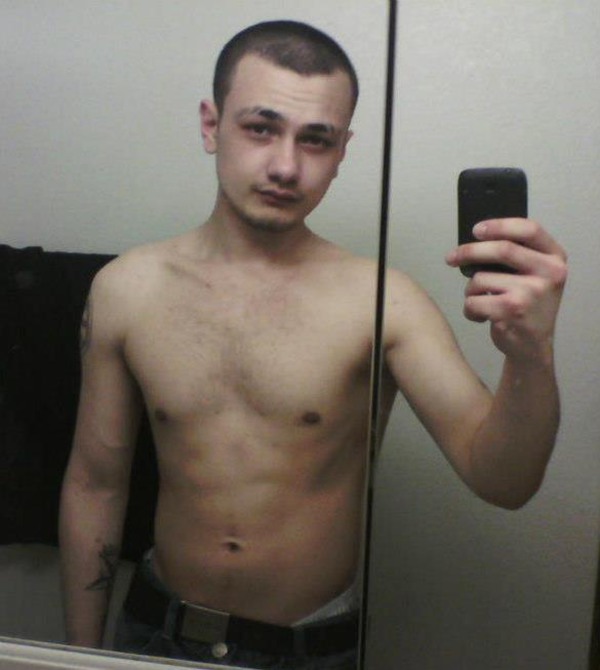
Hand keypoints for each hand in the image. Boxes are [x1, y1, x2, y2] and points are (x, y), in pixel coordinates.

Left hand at [445, 218, 567, 362]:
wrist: (532, 347)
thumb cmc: (527, 307)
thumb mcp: (536, 276)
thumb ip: (520, 255)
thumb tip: (476, 239)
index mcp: (555, 259)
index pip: (529, 229)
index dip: (500, 225)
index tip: (476, 230)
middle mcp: (549, 274)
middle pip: (501, 249)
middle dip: (469, 251)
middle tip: (451, 257)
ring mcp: (530, 293)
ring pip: (480, 279)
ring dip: (470, 290)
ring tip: (481, 301)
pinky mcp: (511, 311)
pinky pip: (473, 301)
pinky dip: (469, 309)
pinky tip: (481, 316)